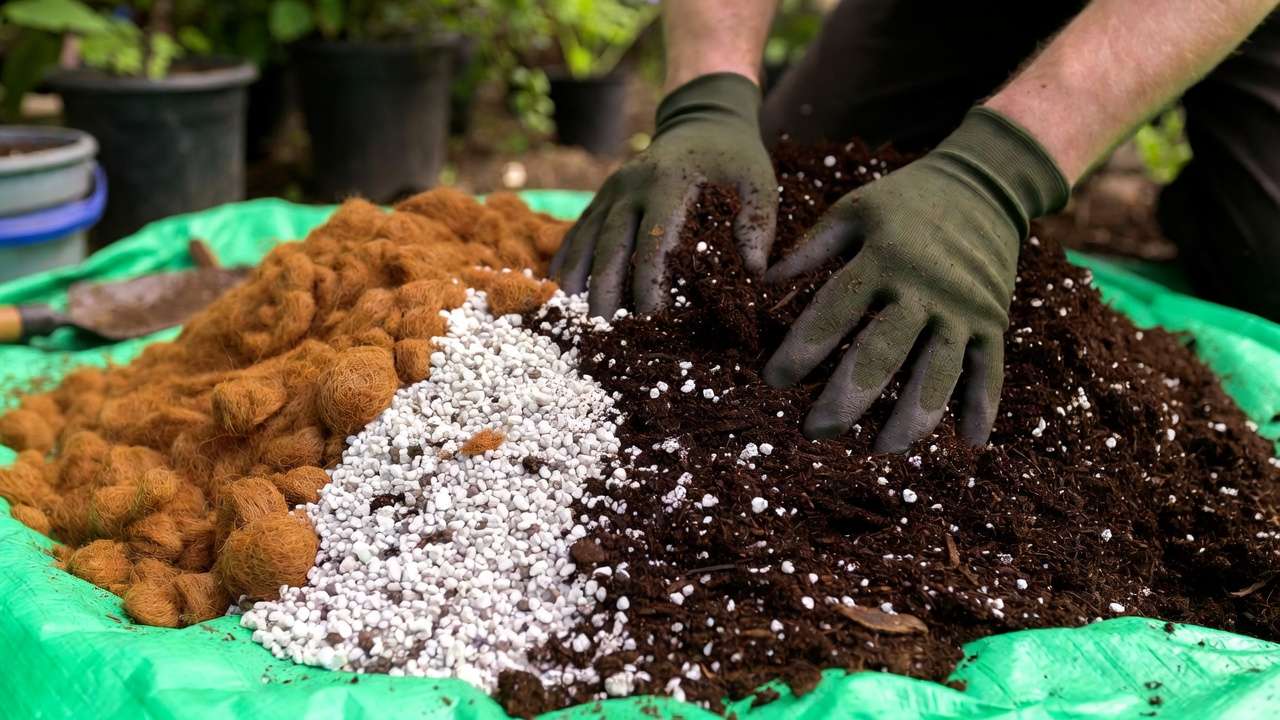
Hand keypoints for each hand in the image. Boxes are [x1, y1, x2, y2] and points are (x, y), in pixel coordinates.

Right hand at [549, 72, 777, 317]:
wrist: (703, 120)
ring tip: (579, 322)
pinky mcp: (602, 196)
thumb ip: (757, 224)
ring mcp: (612, 190)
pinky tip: (562, 292)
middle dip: (606, 292)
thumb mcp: (758, 182)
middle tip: (606, 333)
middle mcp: (632, 185)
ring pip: (587, 239)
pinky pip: (578, 231)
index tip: (651, 321)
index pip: (654, 242)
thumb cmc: (734, 159)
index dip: (649, 284)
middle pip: (611, 245)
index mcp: (670, 183)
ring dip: (580, 281)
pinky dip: (568, 261)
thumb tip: (753, 272)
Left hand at [763, 108, 1069, 452]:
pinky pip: (991, 370)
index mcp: (883, 257)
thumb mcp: (855, 210)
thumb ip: (811, 247)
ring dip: (910, 418)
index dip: (801, 348)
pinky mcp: (994, 320)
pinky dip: (982, 408)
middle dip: (846, 397)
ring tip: (880, 448)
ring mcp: (963, 308)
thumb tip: (762, 282)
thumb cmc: (906, 201)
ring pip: (937, 372)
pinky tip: (968, 444)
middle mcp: (923, 287)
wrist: (985, 182)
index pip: (834, 310)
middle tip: (816, 431)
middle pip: (882, 352)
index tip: (773, 380)